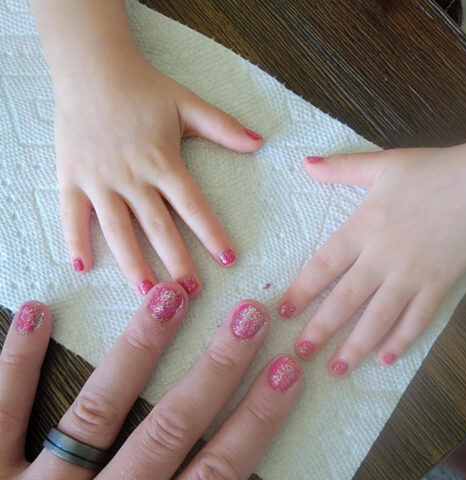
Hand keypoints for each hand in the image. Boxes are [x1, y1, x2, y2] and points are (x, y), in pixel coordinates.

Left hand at [0, 289, 301, 479]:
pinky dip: (15, 362)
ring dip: (136, 349)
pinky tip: (35, 314)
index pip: (218, 477)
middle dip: (216, 368)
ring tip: (167, 295)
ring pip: (95, 410)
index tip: (286, 373)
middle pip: (170, 430)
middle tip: (249, 315)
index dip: (258, 420)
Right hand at [55, 54, 262, 294]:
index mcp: (164, 162)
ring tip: (148, 294)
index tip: (228, 259)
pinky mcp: (72, 178)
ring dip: (133, 264)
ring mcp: (100, 180)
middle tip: (190, 293)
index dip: (211, 233)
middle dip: (176, 262)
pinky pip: (72, 214)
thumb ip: (223, 127)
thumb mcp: (187, 104)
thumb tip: (260, 142)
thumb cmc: (143, 87)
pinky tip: (83, 267)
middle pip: (158, 227)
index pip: (192, 205)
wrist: (90, 66)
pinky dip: (75, 239)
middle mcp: (133, 176)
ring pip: (118, 230)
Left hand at [278, 140, 465, 374]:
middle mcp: (381, 258)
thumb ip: (342, 168)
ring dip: (355, 347)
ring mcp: (411, 276)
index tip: (283, 313)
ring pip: (377, 318)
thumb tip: (306, 164)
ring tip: (337, 369)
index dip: (301, 291)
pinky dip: (401, 341)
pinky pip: (416, 320)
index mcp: (363, 228)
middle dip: (320, 329)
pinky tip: (385, 359)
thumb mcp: (383, 164)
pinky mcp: (437, 287)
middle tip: (301, 354)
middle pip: (344, 300)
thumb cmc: (434, 171)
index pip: (323, 266)